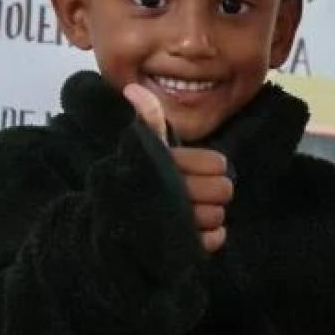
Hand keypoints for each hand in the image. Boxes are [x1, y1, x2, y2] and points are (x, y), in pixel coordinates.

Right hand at [123, 83, 232, 252]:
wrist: (112, 227)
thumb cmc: (134, 181)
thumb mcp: (141, 149)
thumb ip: (148, 120)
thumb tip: (133, 88)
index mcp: (164, 163)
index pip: (217, 163)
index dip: (211, 167)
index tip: (191, 170)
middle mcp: (169, 192)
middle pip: (223, 190)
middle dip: (215, 192)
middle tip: (197, 194)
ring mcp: (175, 221)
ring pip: (217, 215)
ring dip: (210, 215)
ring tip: (193, 213)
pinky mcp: (179, 246)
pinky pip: (215, 238)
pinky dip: (212, 236)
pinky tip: (197, 231)